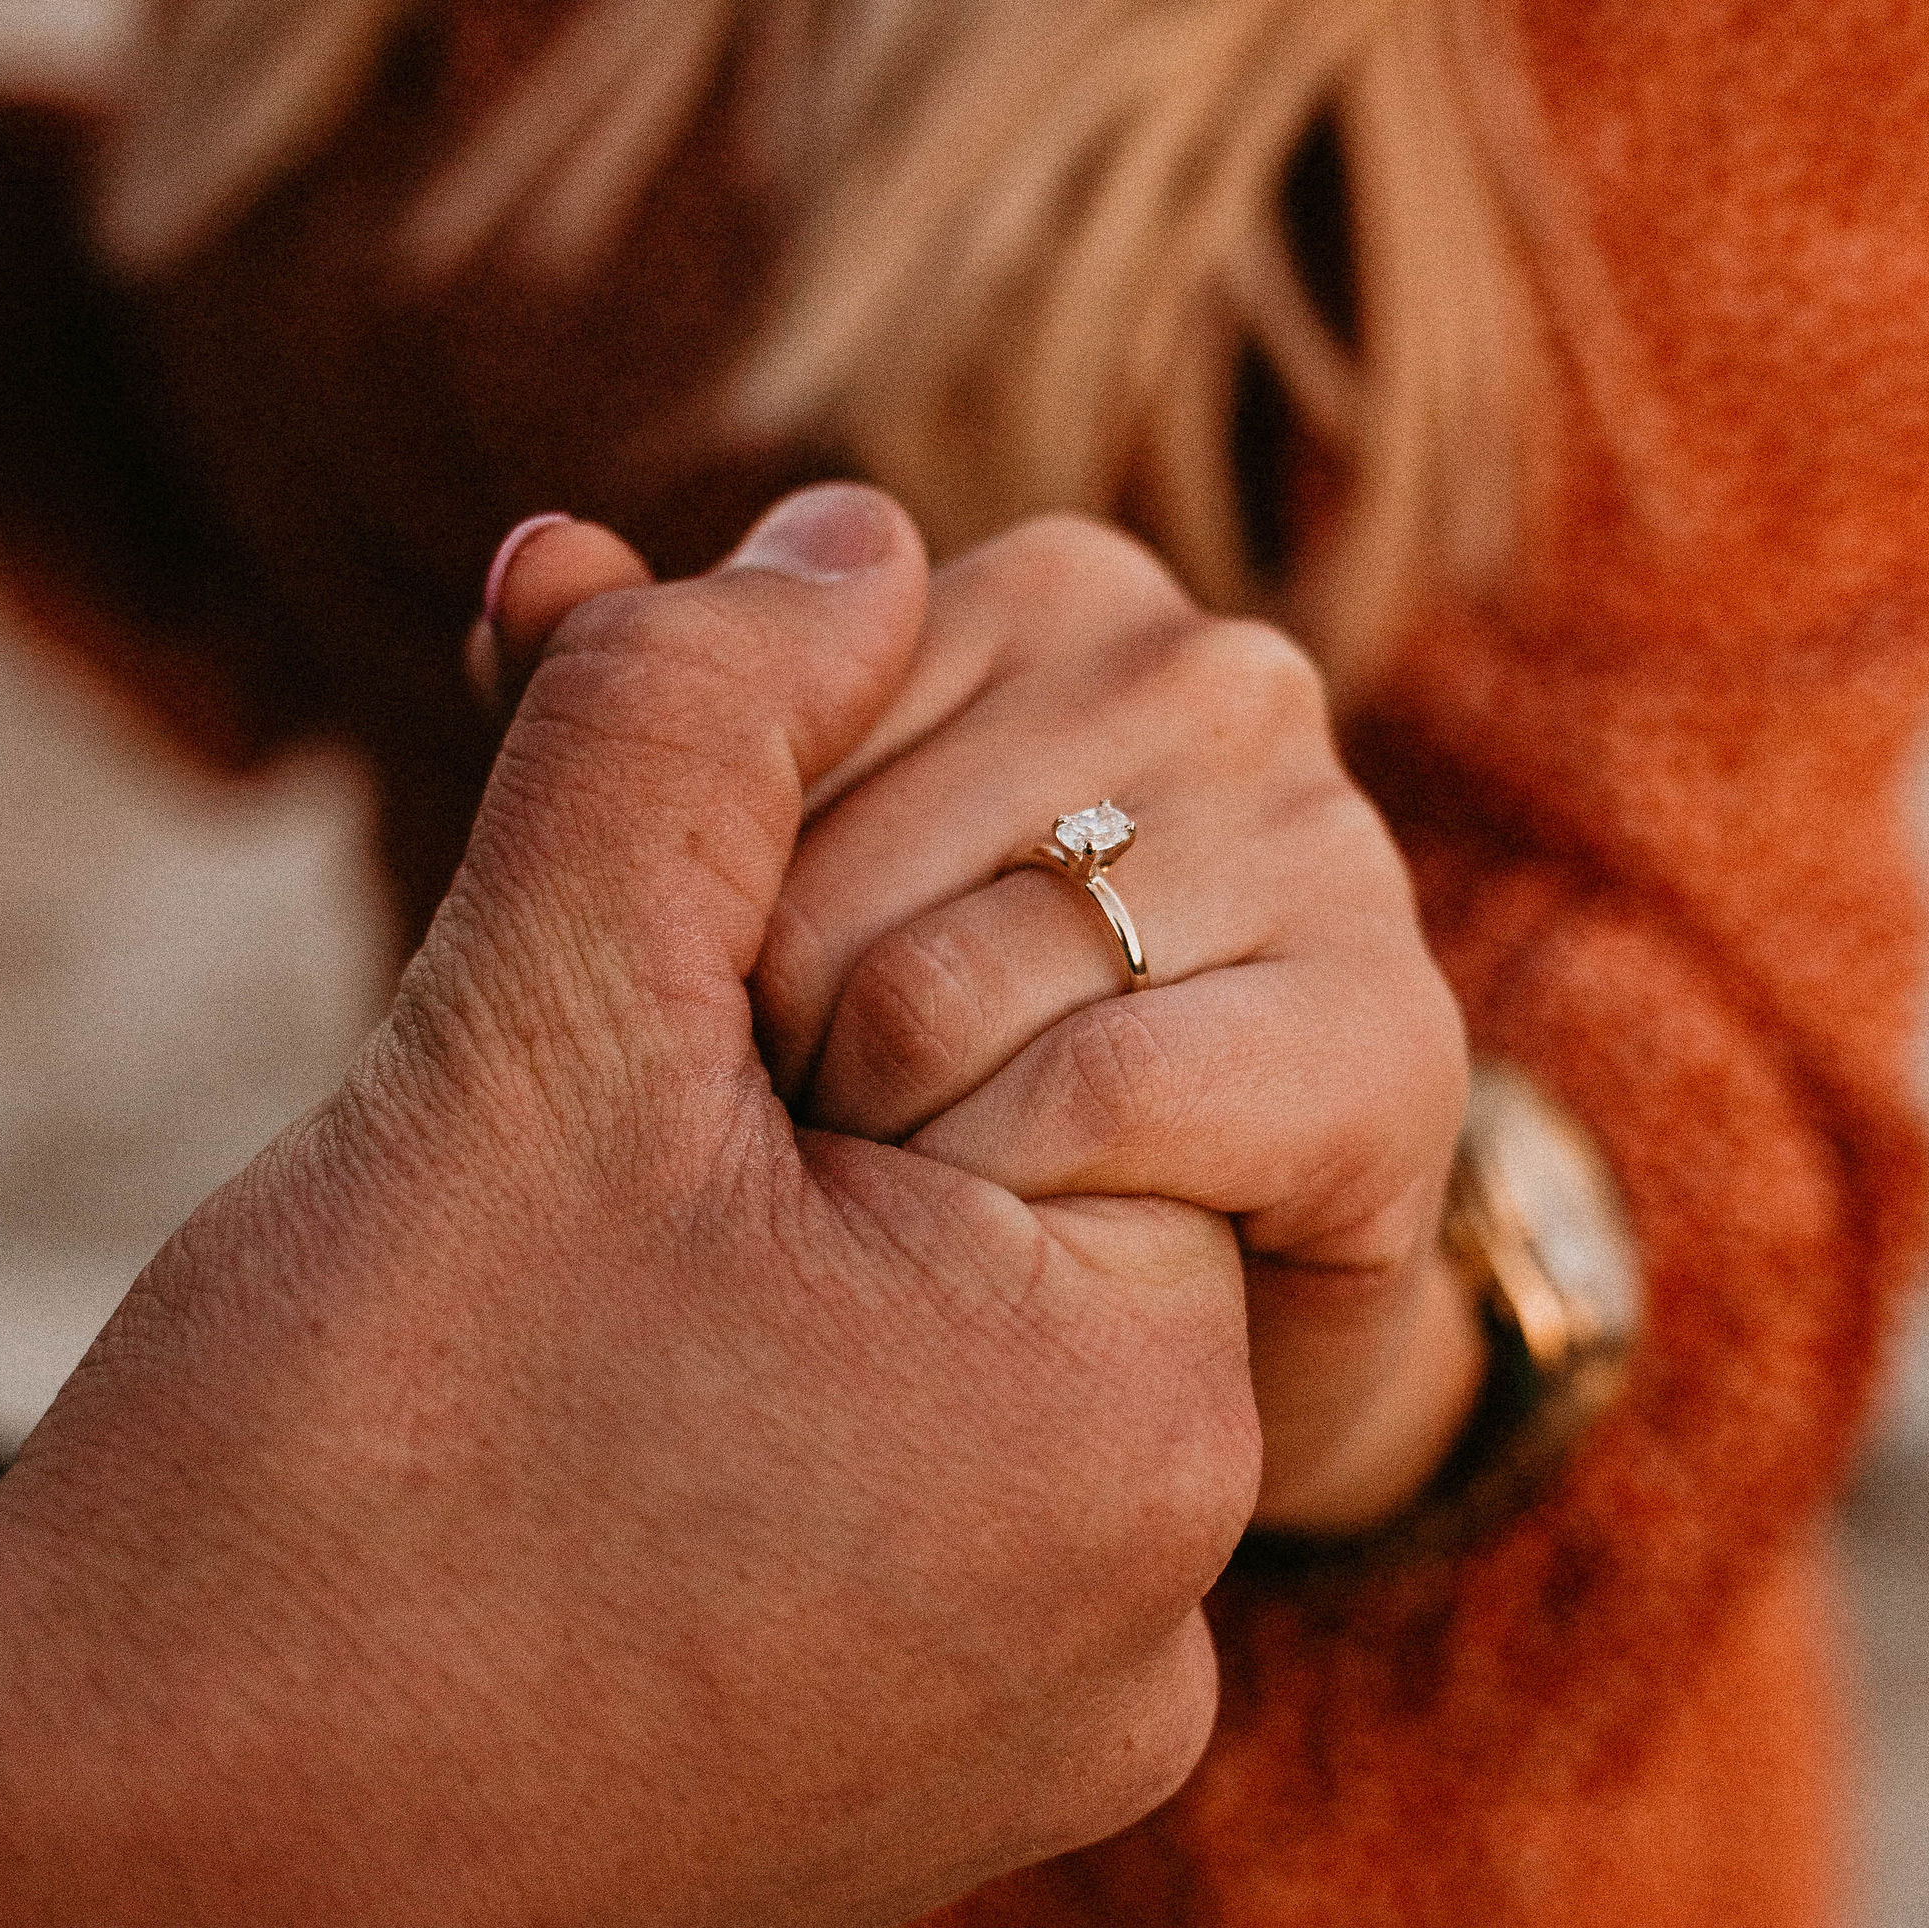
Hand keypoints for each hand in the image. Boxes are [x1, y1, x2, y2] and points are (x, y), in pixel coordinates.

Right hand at [0, 487, 1256, 1927]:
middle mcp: (1159, 1610)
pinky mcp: (923, 1802)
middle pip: (1059, 1128)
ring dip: (789, 1182)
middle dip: (837, 1015)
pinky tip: (579, 1389)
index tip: (689, 959)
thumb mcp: (530, 1025)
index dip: (880, 878)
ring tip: (555, 1242)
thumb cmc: (324, 1482)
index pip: (1125, 967)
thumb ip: (706, 721)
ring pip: (976, 1298)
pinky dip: (780, 1369)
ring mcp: (1045, 1731)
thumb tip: (856, 534)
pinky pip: (921, 1480)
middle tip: (603, 1087)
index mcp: (1142, 1416)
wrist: (120, 1920)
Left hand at [492, 508, 1480, 1535]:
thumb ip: (631, 730)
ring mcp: (1329, 844)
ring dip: (883, 1141)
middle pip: (840, 865)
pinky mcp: (1389, 1036)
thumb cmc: (910, 1099)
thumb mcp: (729, 903)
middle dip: (780, 1038)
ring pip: (952, 987)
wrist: (1118, 1376)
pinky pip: (1095, 1097)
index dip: (706, 914)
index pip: (770, 712)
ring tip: (932, 1195)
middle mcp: (1218, 679)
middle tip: (840, 1137)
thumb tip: (538, 551)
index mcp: (1061, 596)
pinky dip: (1011, 1198)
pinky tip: (1042, 1237)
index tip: (757, 1015)